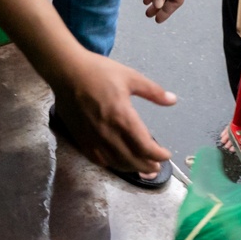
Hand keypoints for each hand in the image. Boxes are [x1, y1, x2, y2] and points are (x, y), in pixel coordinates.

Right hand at [49, 51, 176, 174]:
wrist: (67, 71)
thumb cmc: (99, 72)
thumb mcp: (131, 77)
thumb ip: (153, 92)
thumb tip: (173, 100)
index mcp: (123, 117)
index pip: (145, 147)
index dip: (158, 155)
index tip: (166, 155)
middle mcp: (109, 132)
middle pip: (132, 159)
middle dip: (147, 165)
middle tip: (156, 166)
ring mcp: (93, 138)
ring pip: (115, 162)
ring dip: (130, 168)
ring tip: (140, 167)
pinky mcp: (81, 138)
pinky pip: (97, 159)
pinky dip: (110, 164)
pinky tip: (116, 162)